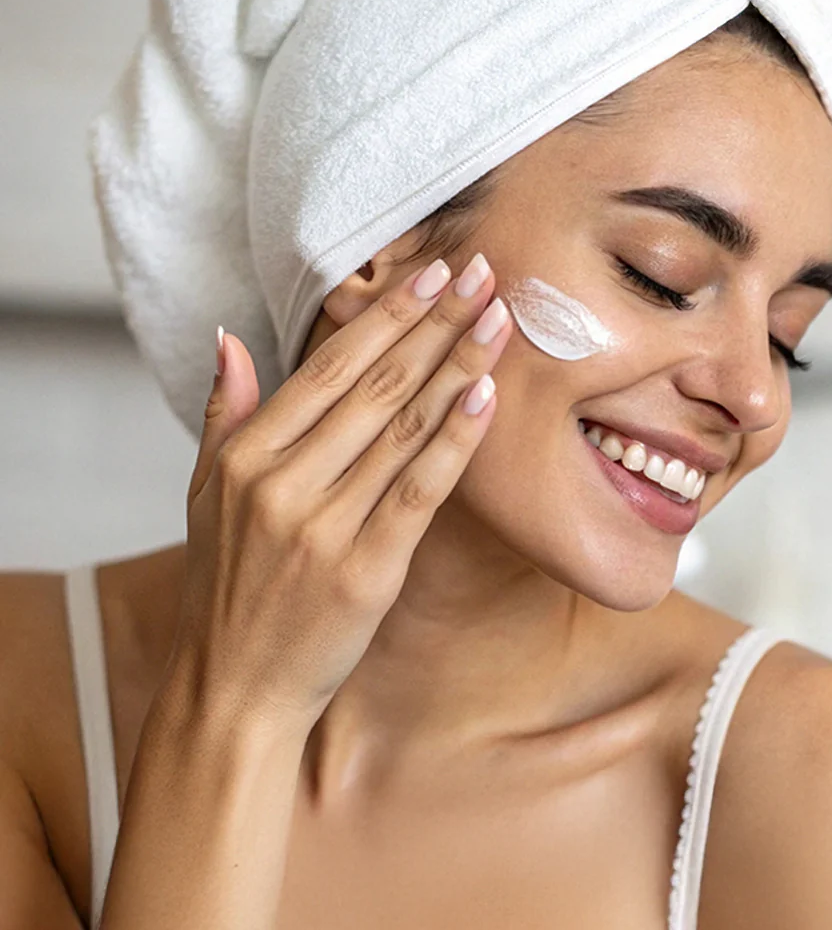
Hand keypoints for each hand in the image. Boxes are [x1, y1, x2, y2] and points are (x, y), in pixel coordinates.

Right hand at [168, 254, 510, 737]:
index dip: (386, 316)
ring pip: (404, 429)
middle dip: (436, 323)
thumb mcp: (204, 495)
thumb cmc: (227, 587)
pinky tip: (486, 397)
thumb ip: (224, 413)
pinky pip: (420, 491)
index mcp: (246, 455)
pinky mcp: (365, 570)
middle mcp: (282, 483)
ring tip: (499, 321)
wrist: (234, 688)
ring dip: (458, 367)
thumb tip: (231, 339)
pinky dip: (455, 441)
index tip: (432, 273)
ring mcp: (323, 527)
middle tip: (485, 274)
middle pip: (375, 386)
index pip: (328, 367)